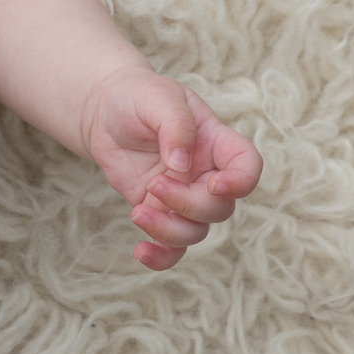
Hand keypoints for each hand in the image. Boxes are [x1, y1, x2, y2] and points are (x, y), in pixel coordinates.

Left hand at [82, 70, 262, 269]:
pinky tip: (140, 252)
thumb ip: (175, 126)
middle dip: (188, 204)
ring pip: (196, 231)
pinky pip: (170, 245)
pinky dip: (160, 256)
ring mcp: (184, 196)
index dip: (241, 182)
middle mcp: (207, 174)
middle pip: (218, 208)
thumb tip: (181, 166)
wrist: (105, 111)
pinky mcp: (160, 210)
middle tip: (153, 184)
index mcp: (216, 143)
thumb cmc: (138, 97)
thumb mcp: (158, 97)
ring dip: (169, 231)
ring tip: (137, 212)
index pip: (248, 166)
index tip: (214, 184)